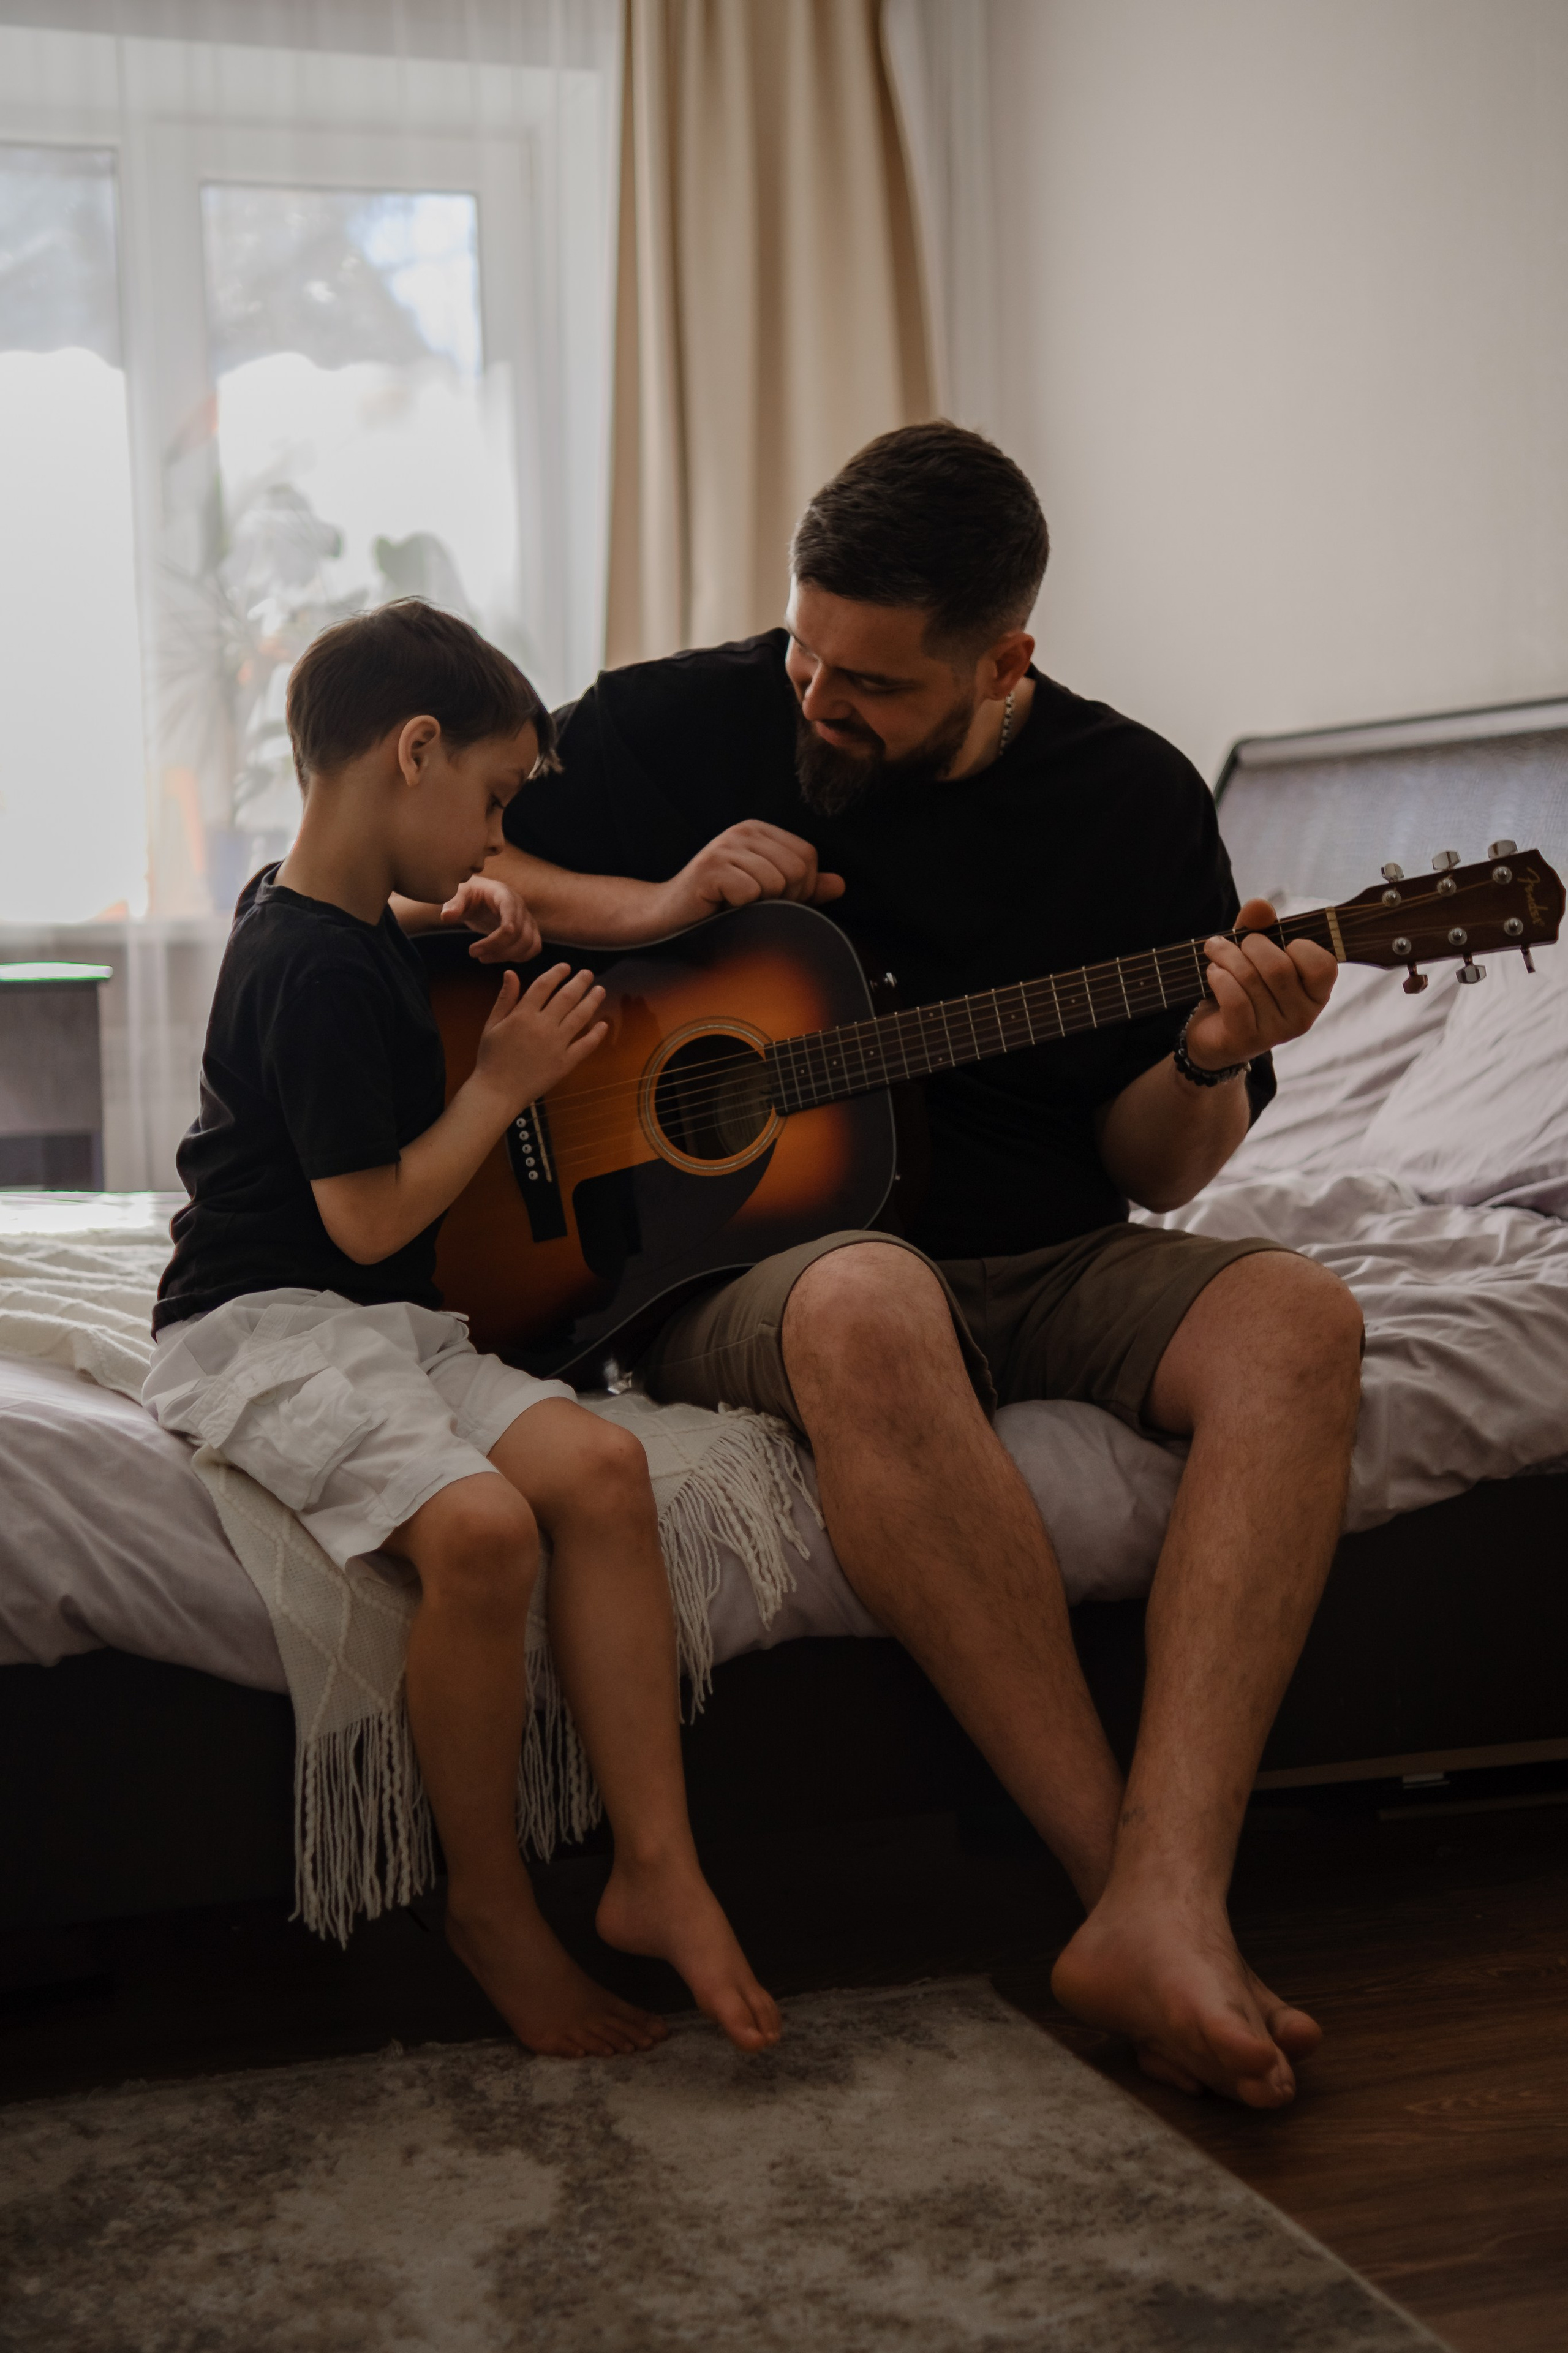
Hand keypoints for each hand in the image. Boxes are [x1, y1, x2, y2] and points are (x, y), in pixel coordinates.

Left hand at [441, 875, 541, 962]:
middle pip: (520, 933)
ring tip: (483, 958)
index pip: (511, 912)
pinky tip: (499, 958)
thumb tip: (446, 916)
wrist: (478, 897)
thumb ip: (453, 905)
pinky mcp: (529, 930)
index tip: (479, 947)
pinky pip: (534, 947)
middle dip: (496, 948)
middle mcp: (519, 906)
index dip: (502, 931)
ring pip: (528, 943)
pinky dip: (520, 957)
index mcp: (503, 893)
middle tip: (473, 954)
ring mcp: (527, 919)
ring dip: (506, 956)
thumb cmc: (467, 895)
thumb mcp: (457, 896)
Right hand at [473, 963, 606, 1110]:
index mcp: (522, 1015)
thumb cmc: (491, 1058)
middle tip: (588, 974)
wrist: (497, 1091)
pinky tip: (603, 1024)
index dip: (557, 973)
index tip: (566, 967)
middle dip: (580, 982)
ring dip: (592, 1001)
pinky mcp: (564, 1063)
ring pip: (580, 1017)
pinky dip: (597, 1034)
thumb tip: (511, 973)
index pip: (544, 985)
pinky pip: (585, 1046)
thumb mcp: (492, 1025)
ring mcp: (556, 1045)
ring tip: (600, 990)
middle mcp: (542, 1027)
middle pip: (567, 997)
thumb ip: (505, 999)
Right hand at [657, 822, 845, 929]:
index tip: (774, 901)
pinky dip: (741, 910)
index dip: (802, 887)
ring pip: (777, 882)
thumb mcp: (767, 893)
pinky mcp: (710, 867)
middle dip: (785, 898)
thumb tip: (840, 884)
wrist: (668, 918)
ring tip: (737, 907)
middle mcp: (742, 831)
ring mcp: (725, 846)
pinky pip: (752, 893)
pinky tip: (722, 907)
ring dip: (761, 906)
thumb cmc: (718, 906)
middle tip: (755, 907)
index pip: (808, 855)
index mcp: (759, 831)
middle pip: (798, 868)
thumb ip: (803, 887)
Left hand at [1185, 897, 1337, 1068]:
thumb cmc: (1244, 987)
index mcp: (1316, 993)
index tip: (1277, 943)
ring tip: (1215, 953)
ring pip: (1251, 980)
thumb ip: (1259, 926)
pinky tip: (1212, 973)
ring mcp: (1276, 1032)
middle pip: (1279, 967)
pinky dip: (1219, 978)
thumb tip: (1260, 905)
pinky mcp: (1247, 1039)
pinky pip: (1235, 999)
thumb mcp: (1253, 952)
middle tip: (1233, 944)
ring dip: (1226, 957)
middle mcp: (1303, 1016)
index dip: (1298, 945)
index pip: (1323, 964)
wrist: (1214, 1031)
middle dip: (1250, 945)